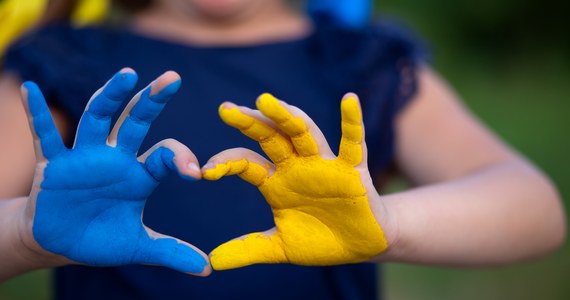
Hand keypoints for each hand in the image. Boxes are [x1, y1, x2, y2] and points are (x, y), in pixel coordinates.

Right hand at [19, 69, 210, 274]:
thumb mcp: (137, 246)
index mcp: (140, 174)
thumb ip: (170, 252)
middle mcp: (116, 158)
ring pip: (98, 118)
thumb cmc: (101, 237)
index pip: (166, 156)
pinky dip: (36, 114)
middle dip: (152, 100)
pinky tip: (30, 88)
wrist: (61, 242)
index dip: (181, 159)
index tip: (195, 172)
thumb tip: (207, 269)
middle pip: (136, 121)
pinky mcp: (54, 164)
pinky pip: (45, 135)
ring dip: (110, 97)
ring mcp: (85, 157)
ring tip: (127, 75)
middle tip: (172, 78)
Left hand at [203, 93, 391, 269]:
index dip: (226, 164)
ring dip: (286, 116)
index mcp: (276, 182)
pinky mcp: (352, 170)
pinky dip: (352, 122)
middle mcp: (296, 167)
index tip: (205, 171)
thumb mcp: (281, 247)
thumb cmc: (320, 240)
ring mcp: (323, 165)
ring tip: (265, 100)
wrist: (359, 246)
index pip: (246, 163)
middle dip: (250, 123)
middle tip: (226, 109)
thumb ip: (249, 249)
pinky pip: (352, 143)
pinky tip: (349, 99)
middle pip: (270, 137)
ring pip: (303, 133)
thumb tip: (212, 262)